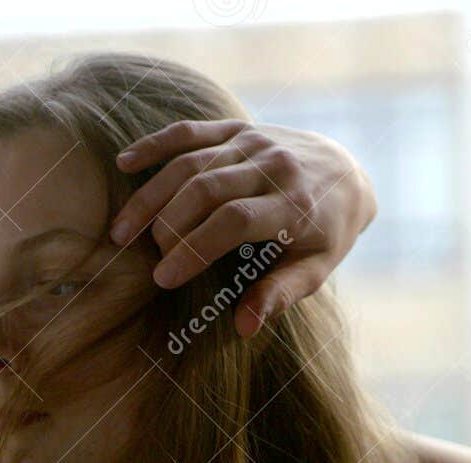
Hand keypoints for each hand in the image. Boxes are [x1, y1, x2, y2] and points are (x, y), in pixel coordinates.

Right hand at [110, 119, 376, 337]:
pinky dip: (154, 145)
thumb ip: (280, 294)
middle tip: (148, 260)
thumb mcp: (315, 269)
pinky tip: (124, 163)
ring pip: (190, 163)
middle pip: (206, 190)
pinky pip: (189, 132)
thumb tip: (242, 326)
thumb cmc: (327, 233)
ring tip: (123, 232)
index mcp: (294, 205)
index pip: (234, 222)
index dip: (194, 248)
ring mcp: (252, 142)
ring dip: (151, 197)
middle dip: (169, 227)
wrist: (348, 174)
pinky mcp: (237, 128)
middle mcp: (273, 167)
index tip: (164, 277)